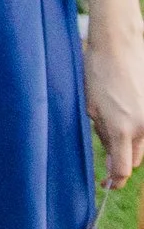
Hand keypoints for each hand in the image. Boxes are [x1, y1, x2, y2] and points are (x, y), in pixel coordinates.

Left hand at [86, 19, 143, 193]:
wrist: (119, 44)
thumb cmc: (97, 73)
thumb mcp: (90, 107)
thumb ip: (101, 135)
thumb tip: (109, 155)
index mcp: (121, 130)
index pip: (123, 170)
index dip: (115, 180)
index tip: (106, 184)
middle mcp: (142, 127)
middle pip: (135, 159)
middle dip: (121, 160)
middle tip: (107, 155)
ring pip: (143, 143)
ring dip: (130, 142)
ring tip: (113, 123)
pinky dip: (137, 127)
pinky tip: (124, 111)